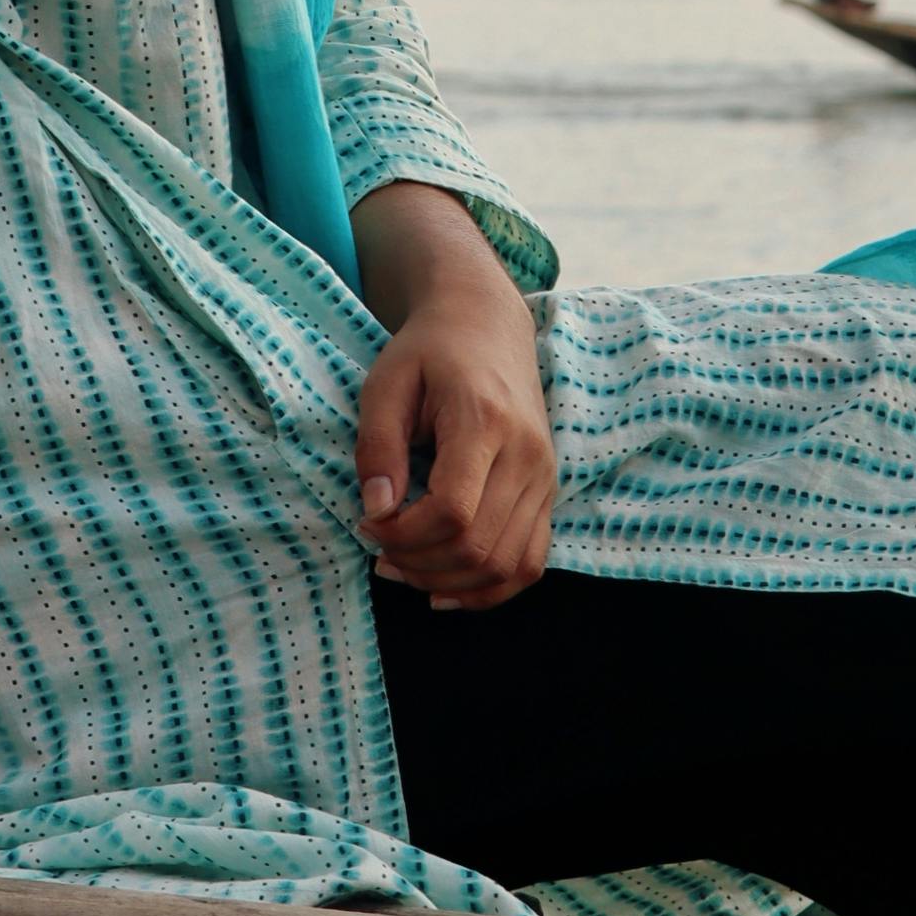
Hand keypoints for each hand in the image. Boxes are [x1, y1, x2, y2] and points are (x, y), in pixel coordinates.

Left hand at [352, 185, 555, 611]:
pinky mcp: (548, 491)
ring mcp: (545, 477)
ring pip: (507, 565)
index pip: (453, 511)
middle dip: (419, 563)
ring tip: (405, 569)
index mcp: (485, 421)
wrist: (486, 326)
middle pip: (479, 546)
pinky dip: (489, 589)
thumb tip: (377, 511)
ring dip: (450, 583)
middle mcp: (527, 454)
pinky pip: (529, 563)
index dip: (404, 535)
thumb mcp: (385, 383)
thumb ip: (377, 446)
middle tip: (378, 550)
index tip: (368, 521)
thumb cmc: (428, 352)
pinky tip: (446, 587)